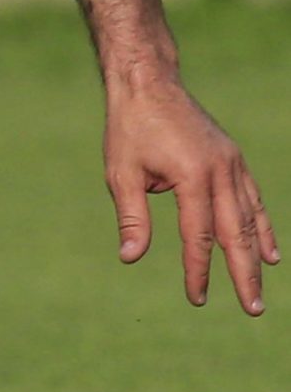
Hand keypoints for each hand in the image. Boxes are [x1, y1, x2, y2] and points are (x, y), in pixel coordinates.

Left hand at [104, 76, 277, 313]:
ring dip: (256, 255)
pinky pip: (253, 200)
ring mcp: (232, 164)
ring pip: (250, 219)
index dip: (198, 270)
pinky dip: (263, 227)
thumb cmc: (129, 128)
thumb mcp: (121, 173)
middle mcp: (220, 172)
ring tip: (260, 287)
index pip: (198, 236)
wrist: (148, 82)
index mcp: (192, 176)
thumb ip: (132, 218)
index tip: (198, 298)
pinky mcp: (233, 158)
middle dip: (243, 274)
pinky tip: (269, 251)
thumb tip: (130, 258)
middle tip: (252, 309)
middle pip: (236, 234)